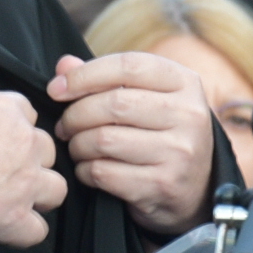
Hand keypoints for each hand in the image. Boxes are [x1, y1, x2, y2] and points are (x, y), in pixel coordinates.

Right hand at [0, 92, 65, 246]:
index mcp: (8, 111)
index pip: (28, 116)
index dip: (13, 132)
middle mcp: (25, 143)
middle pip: (46, 152)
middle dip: (29, 163)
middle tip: (2, 174)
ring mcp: (25, 182)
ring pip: (56, 190)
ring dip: (38, 196)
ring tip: (12, 202)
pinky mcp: (14, 217)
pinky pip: (38, 231)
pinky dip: (23, 232)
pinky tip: (5, 229)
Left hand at [49, 53, 216, 235]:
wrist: (196, 187)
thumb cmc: (161, 132)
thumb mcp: (145, 97)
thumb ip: (105, 78)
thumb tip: (64, 67)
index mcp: (184, 82)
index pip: (128, 65)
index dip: (85, 75)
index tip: (56, 88)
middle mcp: (188, 114)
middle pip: (113, 104)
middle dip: (75, 115)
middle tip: (64, 125)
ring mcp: (179, 152)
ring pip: (104, 139)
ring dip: (77, 144)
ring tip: (76, 146)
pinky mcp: (163, 184)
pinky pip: (104, 172)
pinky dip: (85, 170)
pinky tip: (88, 168)